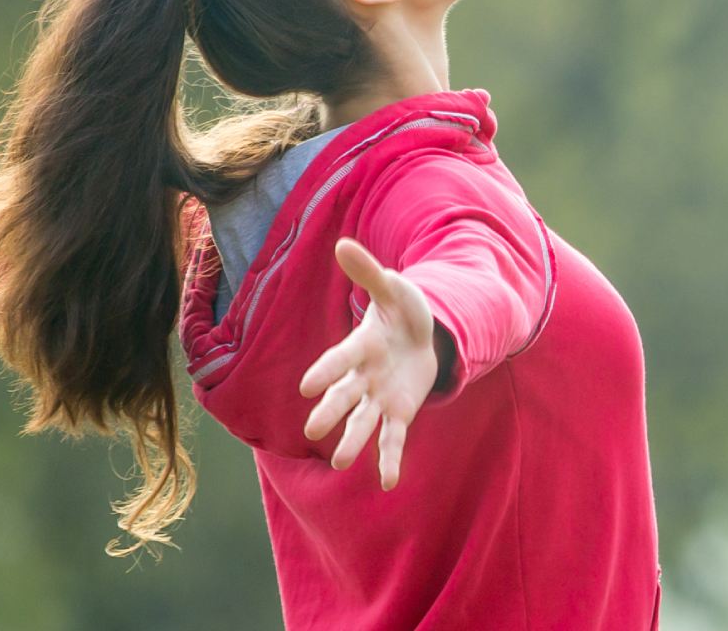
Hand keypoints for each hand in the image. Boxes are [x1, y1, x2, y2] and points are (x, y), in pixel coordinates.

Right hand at [299, 236, 438, 490]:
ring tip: (340, 463)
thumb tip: (343, 244)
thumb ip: (369, 273)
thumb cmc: (402, 308)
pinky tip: (388, 483)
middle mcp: (364, 375)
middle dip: (331, 411)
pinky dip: (390, 459)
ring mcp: (380, 396)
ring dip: (352, 441)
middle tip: (312, 431)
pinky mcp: (398, 412)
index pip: (341, 359)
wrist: (421, 334)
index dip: (326, 370)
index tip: (307, 386)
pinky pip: (393, 438)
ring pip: (363, 421)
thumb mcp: (392, 288)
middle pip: (345, 395)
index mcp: (361, 345)